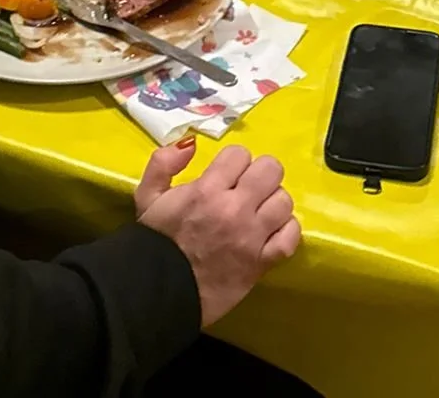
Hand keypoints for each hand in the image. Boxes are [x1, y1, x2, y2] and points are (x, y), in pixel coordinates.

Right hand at [135, 139, 300, 326]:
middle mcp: (235, 209)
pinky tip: (272, 232)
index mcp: (207, 190)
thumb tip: (191, 142)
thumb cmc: (155, 244)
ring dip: (272, 202)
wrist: (159, 294)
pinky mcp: (263, 263)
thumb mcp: (147, 197)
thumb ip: (163, 162)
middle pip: (271, 170)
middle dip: (259, 175)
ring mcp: (252, 237)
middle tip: (247, 189)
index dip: (233, 162)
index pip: (240, 154)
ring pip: (284, 200)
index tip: (225, 176)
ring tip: (258, 212)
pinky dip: (286, 231)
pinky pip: (291, 236)